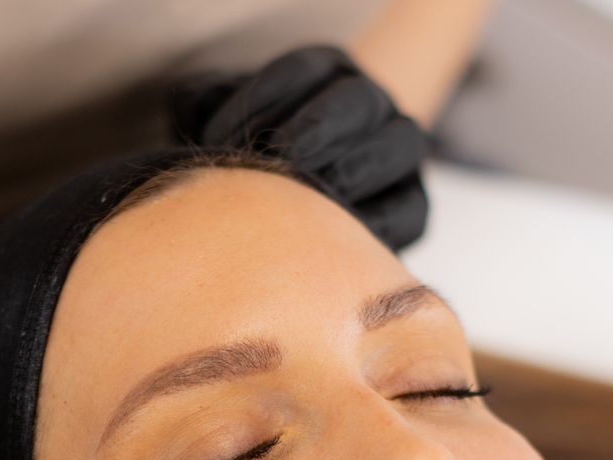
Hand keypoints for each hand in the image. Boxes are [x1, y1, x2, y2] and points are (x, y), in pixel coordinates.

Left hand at [167, 42, 429, 252]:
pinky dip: (378, 223)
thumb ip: (208, 106)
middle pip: (359, 100)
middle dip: (320, 125)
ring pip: (399, 144)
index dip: (262, 97)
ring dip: (355, 167)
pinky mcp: (416, 208)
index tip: (220, 137)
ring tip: (314, 196)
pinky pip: (410, 209)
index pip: (304, 69)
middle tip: (283, 157)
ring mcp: (400, 155)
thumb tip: (196, 105)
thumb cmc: (253, 163)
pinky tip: (338, 236)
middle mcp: (371, 105)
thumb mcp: (227, 123)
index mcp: (327, 74)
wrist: (294, 226)